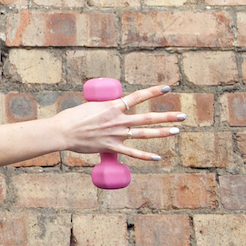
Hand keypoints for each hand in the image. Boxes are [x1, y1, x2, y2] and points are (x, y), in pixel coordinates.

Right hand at [54, 83, 182, 164]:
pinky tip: (157, 157)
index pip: (138, 97)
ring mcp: (116, 134)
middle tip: (182, 116)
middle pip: (148, 117)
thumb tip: (115, 111)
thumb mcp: (92, 106)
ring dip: (162, 132)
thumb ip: (106, 109)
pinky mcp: (111, 147)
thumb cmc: (73, 118)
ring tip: (176, 131)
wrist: (63, 132)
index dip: (154, 92)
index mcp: (112, 106)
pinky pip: (132, 152)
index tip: (167, 88)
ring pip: (144, 133)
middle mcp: (118, 120)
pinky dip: (145, 155)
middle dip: (167, 116)